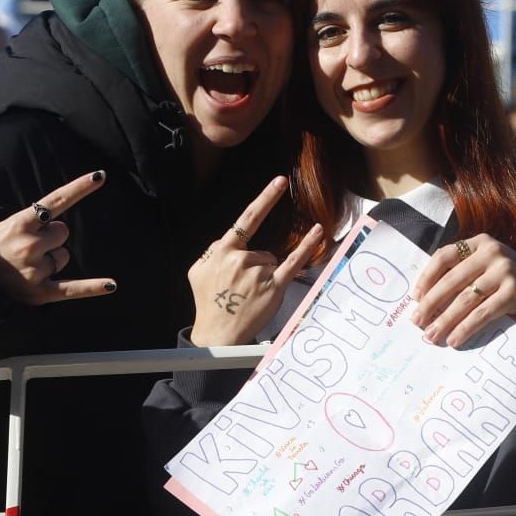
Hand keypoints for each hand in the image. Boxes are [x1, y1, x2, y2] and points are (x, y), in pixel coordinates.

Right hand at [0, 170, 115, 304]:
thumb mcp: (5, 225)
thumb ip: (33, 220)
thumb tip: (60, 223)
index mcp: (19, 224)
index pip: (55, 201)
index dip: (79, 188)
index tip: (101, 175)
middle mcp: (29, 247)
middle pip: (63, 232)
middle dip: (51, 237)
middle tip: (27, 248)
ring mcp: (35, 271)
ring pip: (64, 256)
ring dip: (51, 260)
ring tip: (26, 267)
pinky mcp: (40, 293)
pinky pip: (73, 289)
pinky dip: (92, 288)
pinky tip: (112, 285)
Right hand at [189, 176, 325, 346]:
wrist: (217, 333)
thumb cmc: (208, 301)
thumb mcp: (198, 270)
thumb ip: (213, 250)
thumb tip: (229, 241)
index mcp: (222, 251)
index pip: (246, 219)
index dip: (265, 198)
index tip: (280, 182)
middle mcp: (241, 259)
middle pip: (260, 251)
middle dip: (254, 267)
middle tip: (239, 289)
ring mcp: (258, 274)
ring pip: (270, 262)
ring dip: (264, 276)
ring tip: (248, 296)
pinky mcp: (273, 288)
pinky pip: (293, 261)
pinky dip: (306, 246)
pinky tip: (318, 231)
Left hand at [412, 235, 515, 347]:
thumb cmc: (503, 280)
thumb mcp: (483, 267)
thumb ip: (459, 274)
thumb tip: (423, 300)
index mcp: (479, 243)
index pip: (444, 256)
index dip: (427, 277)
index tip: (415, 298)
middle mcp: (492, 252)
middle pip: (452, 280)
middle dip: (431, 304)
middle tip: (417, 322)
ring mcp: (504, 271)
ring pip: (465, 299)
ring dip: (445, 320)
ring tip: (432, 335)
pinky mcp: (513, 292)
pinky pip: (482, 313)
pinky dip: (465, 328)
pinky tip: (454, 339)